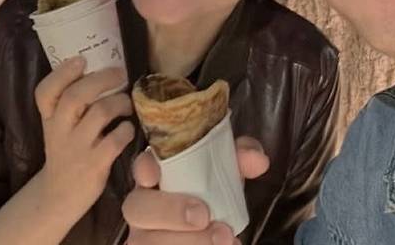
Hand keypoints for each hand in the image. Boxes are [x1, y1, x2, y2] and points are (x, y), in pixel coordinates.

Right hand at [34, 57, 134, 219]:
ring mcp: (77, 149)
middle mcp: (59, 131)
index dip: (62, 73)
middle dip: (101, 79)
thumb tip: (103, 64)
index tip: (81, 60)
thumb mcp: (59, 124)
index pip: (45, 92)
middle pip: (75, 96)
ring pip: (100, 113)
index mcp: (49, 117)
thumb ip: (71, 100)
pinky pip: (115, 140)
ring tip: (127, 103)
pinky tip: (127, 129)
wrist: (58, 195)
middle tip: (120, 73)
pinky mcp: (95, 165)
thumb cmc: (66, 148)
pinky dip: (126, 129)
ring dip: (120, 101)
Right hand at [123, 137, 268, 244]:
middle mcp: (144, 206)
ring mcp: (145, 237)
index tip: (154, 174)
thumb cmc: (213, 194)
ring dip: (187, 241)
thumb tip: (258, 160)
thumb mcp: (229, 171)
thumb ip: (242, 158)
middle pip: (137, 208)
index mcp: (157, 176)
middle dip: (168, 211)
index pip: (141, 166)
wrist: (217, 228)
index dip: (143, 168)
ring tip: (224, 239)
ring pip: (149, 241)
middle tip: (203, 215)